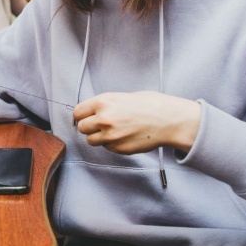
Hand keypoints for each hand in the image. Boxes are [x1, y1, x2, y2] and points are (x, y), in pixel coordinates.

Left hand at [72, 91, 200, 154]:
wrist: (168, 120)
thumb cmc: (149, 104)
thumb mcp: (122, 96)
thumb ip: (104, 105)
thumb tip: (91, 112)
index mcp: (103, 102)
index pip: (78, 113)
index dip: (83, 115)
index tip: (87, 117)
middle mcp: (104, 119)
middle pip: (82, 128)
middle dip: (90, 127)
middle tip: (101, 125)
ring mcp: (111, 136)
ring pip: (92, 141)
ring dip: (99, 137)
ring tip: (113, 131)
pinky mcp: (119, 148)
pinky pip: (107, 148)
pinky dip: (112, 144)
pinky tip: (124, 136)